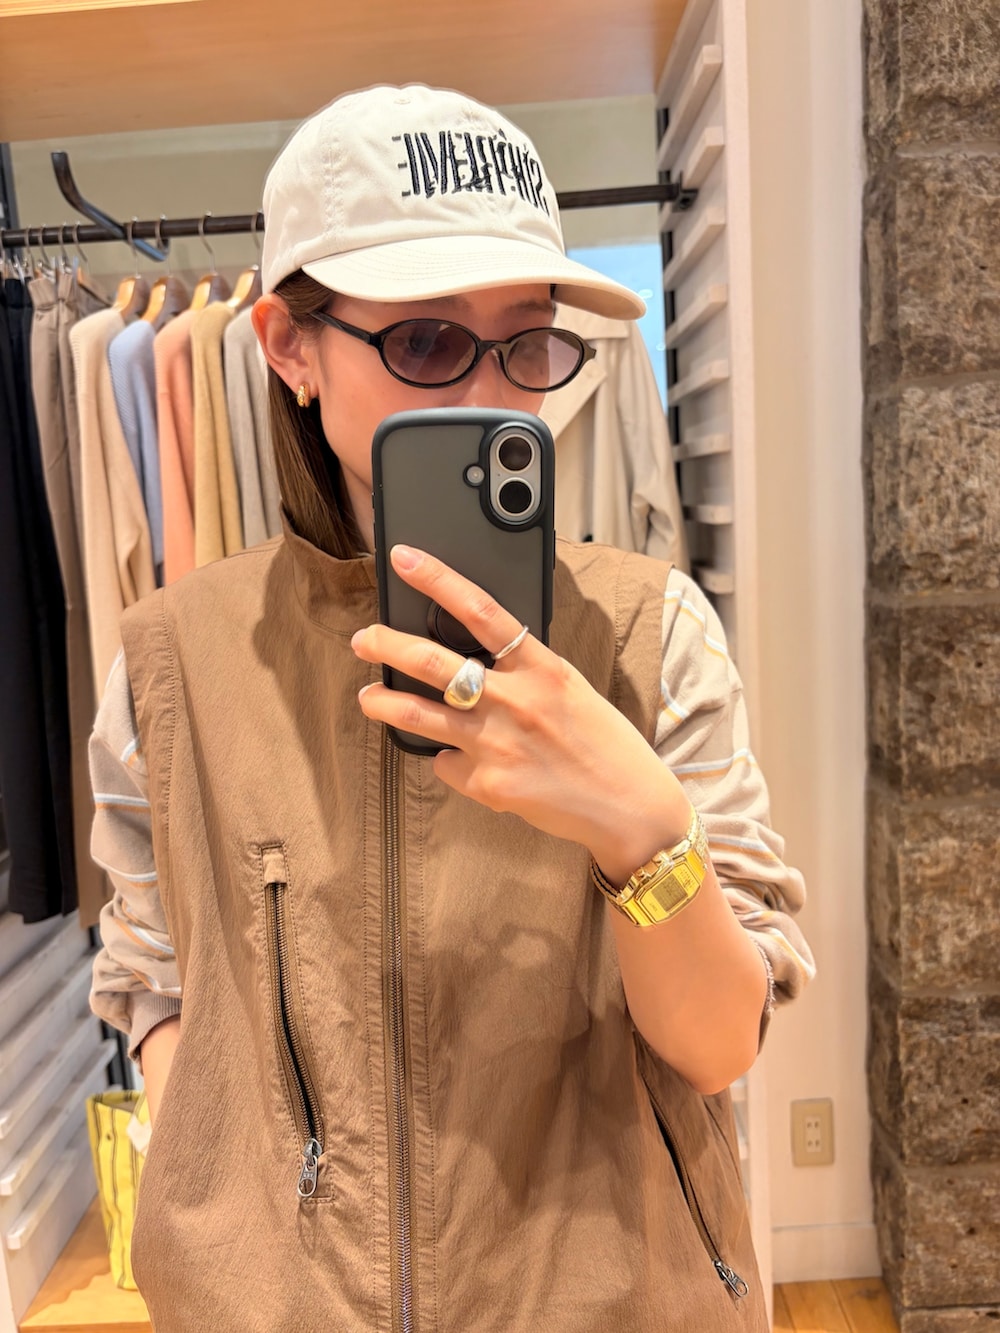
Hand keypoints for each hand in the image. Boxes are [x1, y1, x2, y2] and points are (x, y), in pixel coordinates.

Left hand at [350, 545, 690, 880]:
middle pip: (433, 663)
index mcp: (543, 668)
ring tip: (367, 697)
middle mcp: (516, 701)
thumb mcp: (570, 688)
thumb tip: (476, 660)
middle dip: (388, 645)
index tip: (405, 558)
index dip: (438, 579)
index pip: (482, 611)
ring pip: (419, 716)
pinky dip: (447, 760)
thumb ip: (524, 671)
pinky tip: (461, 761)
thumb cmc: (605, 743)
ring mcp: (498, 744)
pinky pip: (447, 764)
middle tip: (365, 638)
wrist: (628, 805)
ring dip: (384, 703)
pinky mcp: (489, 785)